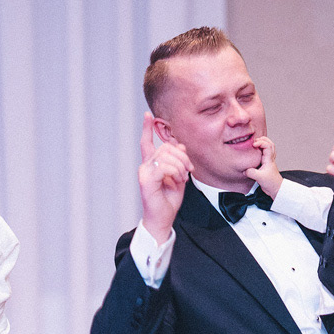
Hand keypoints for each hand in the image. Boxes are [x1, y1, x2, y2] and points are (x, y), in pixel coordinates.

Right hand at [138, 112, 192, 241]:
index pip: (147, 142)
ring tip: (183, 178)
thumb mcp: (179, 176)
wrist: (163, 219)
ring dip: (180, 165)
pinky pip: (164, 166)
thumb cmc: (169, 200)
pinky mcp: (146, 180)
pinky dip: (175, 172)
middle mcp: (145, 166)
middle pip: (165, 147)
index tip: (147, 115)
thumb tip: (180, 145)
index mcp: (152, 165)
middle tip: (188, 170)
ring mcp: (144, 172)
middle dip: (182, 156)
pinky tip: (178, 180)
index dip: (147, 128)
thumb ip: (178, 160)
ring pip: (166, 155)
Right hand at [243, 136, 282, 196]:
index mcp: (269, 159)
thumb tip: (245, 170)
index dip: (260, 143)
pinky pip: (266, 153)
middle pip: (270, 144)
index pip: (267, 146)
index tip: (253, 145)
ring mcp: (269, 161)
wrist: (276, 189)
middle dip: (263, 140)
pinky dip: (262, 150)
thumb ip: (251, 172)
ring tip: (256, 143)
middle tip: (255, 140)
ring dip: (264, 143)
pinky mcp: (267, 165)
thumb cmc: (271, 183)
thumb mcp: (259, 177)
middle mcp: (270, 159)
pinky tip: (257, 152)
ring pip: (269, 148)